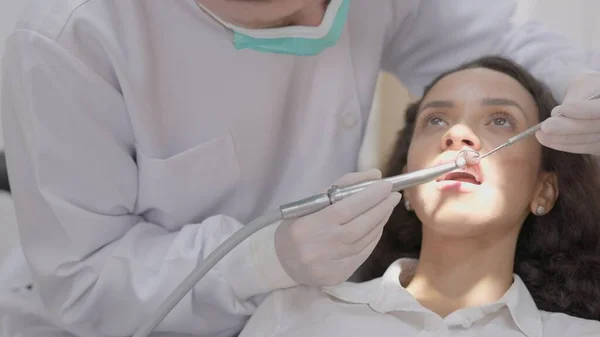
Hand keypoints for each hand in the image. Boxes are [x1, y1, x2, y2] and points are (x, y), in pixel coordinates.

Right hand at [274, 169, 400, 286]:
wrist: (282, 261)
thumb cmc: (297, 226)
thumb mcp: (310, 202)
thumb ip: (341, 187)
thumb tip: (375, 175)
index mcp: (308, 226)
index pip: (346, 208)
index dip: (369, 196)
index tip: (386, 184)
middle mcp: (320, 247)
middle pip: (361, 225)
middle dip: (381, 207)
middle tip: (393, 195)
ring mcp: (330, 264)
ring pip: (365, 239)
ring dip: (380, 221)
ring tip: (386, 207)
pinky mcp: (339, 276)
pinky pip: (363, 253)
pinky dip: (373, 237)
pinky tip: (378, 225)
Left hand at [536, 71, 599, 154]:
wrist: (596, 99)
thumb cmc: (590, 88)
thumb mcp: (585, 84)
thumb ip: (576, 96)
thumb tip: (558, 114)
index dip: (583, 110)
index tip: (563, 108)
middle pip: (594, 128)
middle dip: (567, 128)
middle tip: (545, 126)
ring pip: (588, 141)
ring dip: (562, 139)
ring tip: (540, 135)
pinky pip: (584, 148)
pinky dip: (564, 145)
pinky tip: (547, 140)